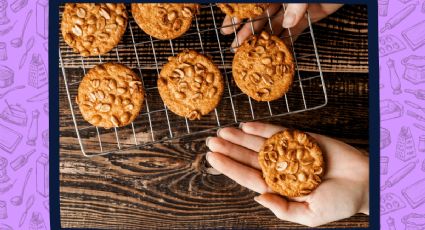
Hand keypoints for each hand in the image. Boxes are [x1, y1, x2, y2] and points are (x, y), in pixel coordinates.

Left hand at [205, 122, 368, 226]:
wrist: (366, 181)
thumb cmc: (340, 202)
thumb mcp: (310, 216)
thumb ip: (283, 208)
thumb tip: (258, 197)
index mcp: (279, 187)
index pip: (248, 176)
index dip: (229, 167)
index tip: (212, 158)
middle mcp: (280, 168)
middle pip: (248, 158)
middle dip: (229, 149)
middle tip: (210, 141)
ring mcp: (289, 152)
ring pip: (258, 144)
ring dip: (239, 137)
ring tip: (222, 131)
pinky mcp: (300, 138)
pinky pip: (278, 132)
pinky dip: (262, 129)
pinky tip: (245, 126)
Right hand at [220, 4, 342, 49]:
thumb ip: (295, 6)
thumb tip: (286, 24)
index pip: (251, 5)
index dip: (238, 17)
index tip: (228, 28)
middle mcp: (280, 2)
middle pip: (259, 18)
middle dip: (246, 32)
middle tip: (234, 47)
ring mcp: (292, 11)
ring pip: (273, 27)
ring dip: (262, 41)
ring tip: (250, 54)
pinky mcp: (306, 19)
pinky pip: (292, 33)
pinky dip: (285, 44)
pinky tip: (274, 55)